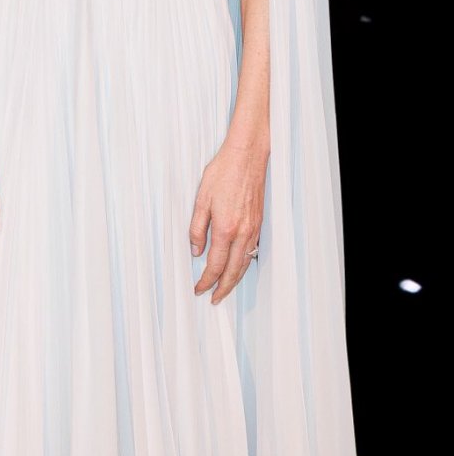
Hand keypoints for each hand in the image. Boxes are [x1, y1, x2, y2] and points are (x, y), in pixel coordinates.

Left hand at [189, 139, 267, 303]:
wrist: (247, 157)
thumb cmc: (223, 173)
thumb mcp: (201, 199)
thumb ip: (197, 228)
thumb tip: (195, 251)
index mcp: (225, 228)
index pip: (215, 265)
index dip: (205, 281)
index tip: (198, 289)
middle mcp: (242, 232)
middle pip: (233, 271)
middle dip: (222, 288)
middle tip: (213, 299)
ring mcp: (253, 229)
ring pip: (245, 263)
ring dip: (235, 280)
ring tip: (225, 290)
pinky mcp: (259, 223)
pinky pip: (252, 251)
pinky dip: (244, 265)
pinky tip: (239, 268)